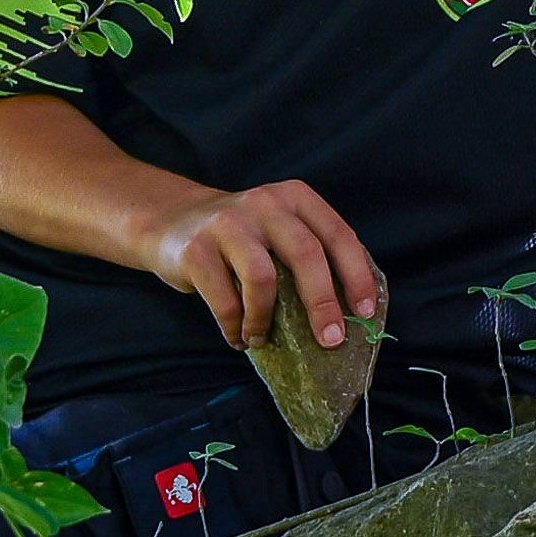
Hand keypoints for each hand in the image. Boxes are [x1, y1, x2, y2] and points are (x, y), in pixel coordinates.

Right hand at [144, 178, 383, 353]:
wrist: (171, 222)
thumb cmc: (240, 239)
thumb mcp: (277, 231)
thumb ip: (307, 256)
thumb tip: (346, 315)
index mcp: (295, 198)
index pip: (337, 234)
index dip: (356, 275)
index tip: (364, 312)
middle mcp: (265, 204)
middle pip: (305, 253)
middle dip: (323, 302)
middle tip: (331, 339)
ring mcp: (228, 224)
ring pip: (263, 278)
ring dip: (267, 320)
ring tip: (263, 338)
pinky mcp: (197, 250)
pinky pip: (225, 301)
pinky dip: (236, 328)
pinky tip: (239, 336)